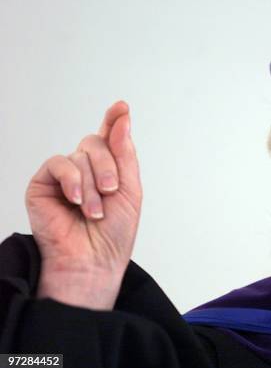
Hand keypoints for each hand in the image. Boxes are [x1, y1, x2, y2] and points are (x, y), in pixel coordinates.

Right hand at [25, 101, 142, 308]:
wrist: (93, 261)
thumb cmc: (114, 233)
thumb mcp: (129, 190)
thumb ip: (125, 154)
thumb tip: (122, 118)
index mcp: (108, 169)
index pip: (109, 137)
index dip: (114, 120)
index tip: (122, 107)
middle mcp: (85, 168)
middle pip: (96, 142)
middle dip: (109, 167)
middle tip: (111, 192)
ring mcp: (63, 175)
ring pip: (80, 155)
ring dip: (92, 184)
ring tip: (94, 210)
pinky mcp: (43, 184)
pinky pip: (59, 163)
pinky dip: (72, 180)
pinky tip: (76, 201)